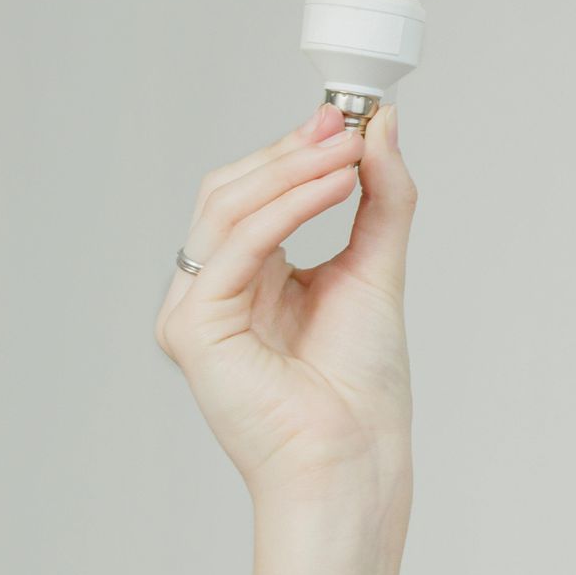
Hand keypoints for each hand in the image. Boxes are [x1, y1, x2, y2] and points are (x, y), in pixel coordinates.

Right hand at [155, 103, 416, 520]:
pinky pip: (234, 245)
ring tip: (348, 151)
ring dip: (292, 169)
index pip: (253, 193)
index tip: (346, 116)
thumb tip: (381, 126)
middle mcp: (212, 291)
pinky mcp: (194, 328)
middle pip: (231, 191)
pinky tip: (333, 185)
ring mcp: (195, 310)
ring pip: (228, 207)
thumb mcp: (377, 267)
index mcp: (248, 279)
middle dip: (291, 151)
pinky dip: (287, 206)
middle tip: (346, 124)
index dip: (295, 149)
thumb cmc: (362, 387)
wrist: (355, 458)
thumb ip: (380, 195)